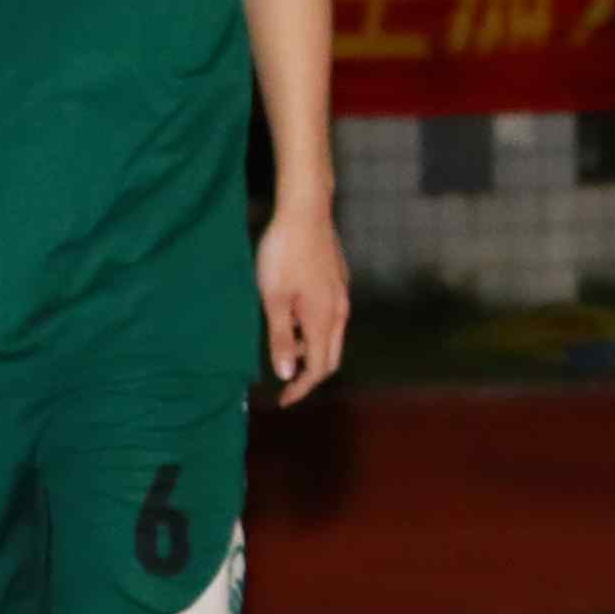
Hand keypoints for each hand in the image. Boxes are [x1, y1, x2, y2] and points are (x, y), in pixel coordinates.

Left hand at [254, 208, 348, 398]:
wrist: (306, 213)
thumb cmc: (284, 256)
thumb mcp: (273, 299)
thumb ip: (280, 337)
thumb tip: (286, 373)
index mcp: (324, 319)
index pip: (319, 367)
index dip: (301, 388)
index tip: (282, 400)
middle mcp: (339, 311)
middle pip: (331, 356)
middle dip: (310, 374)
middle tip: (285, 384)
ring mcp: (341, 295)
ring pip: (330, 336)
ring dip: (309, 350)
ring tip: (281, 347)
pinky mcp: (337, 282)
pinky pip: (329, 318)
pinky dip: (312, 330)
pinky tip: (291, 318)